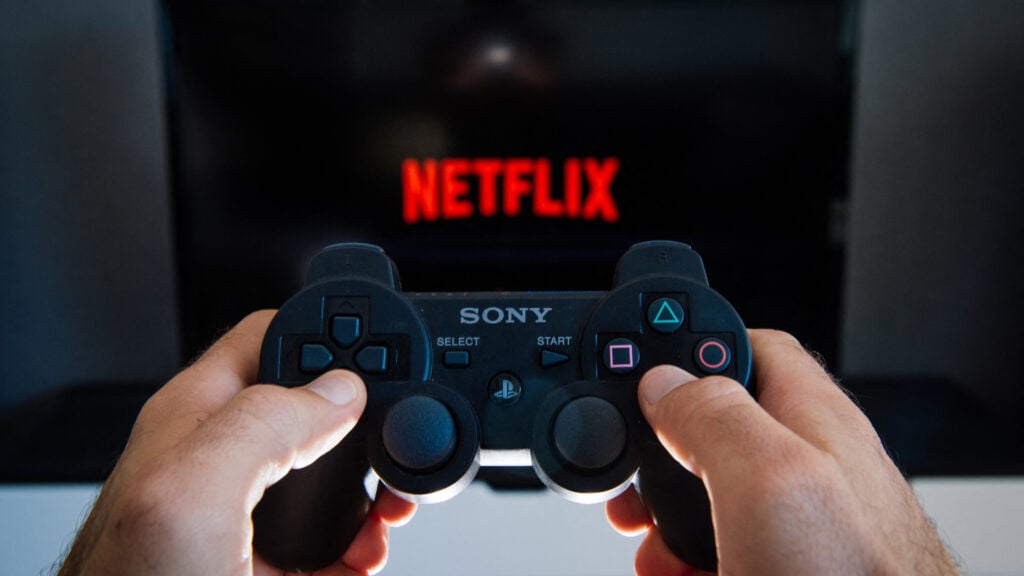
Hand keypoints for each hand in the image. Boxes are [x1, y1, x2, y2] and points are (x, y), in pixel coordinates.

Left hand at [58, 311, 415, 575]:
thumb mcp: (194, 492)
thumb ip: (264, 424)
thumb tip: (340, 390)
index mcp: (195, 419)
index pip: (268, 340)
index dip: (323, 337)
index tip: (378, 360)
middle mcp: (221, 460)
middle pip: (312, 410)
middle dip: (366, 424)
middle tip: (396, 444)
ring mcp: (244, 517)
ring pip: (330, 478)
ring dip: (373, 491)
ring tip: (390, 510)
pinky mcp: (265, 565)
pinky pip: (330, 540)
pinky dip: (362, 545)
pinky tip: (366, 555)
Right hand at [606, 329, 957, 574]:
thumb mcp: (769, 478)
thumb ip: (715, 415)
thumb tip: (665, 381)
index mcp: (812, 420)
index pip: (750, 347)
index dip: (692, 348)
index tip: (642, 373)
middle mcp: (809, 467)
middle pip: (717, 427)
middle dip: (660, 451)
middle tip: (632, 480)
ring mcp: (801, 524)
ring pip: (712, 498)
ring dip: (663, 516)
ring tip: (646, 541)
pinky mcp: (786, 566)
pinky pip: (723, 549)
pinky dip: (682, 560)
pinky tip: (670, 574)